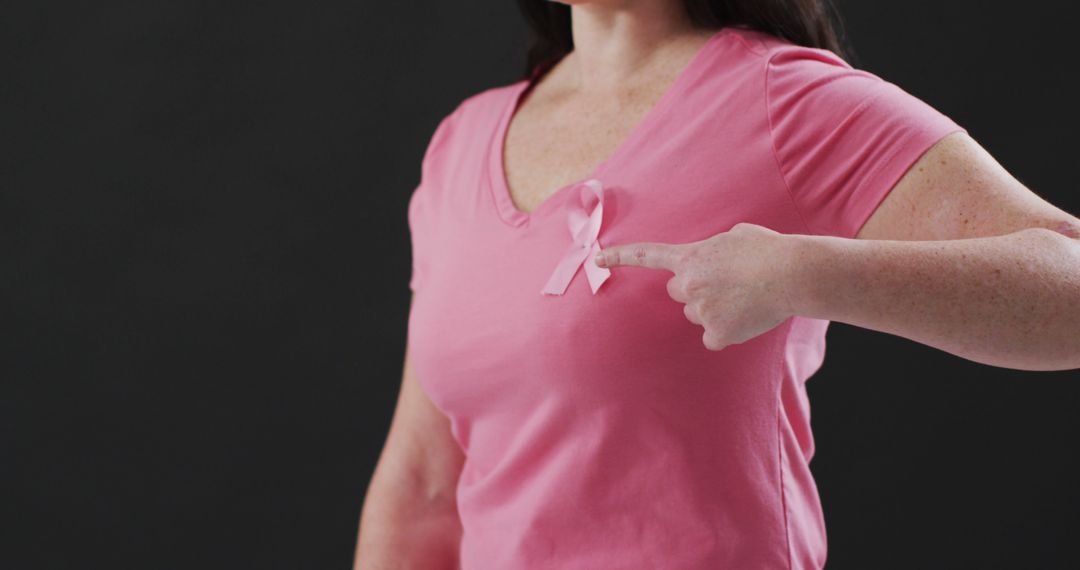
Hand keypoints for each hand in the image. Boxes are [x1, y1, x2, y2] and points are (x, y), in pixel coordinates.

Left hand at [594, 222, 801, 350]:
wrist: (791, 274)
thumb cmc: (768, 250)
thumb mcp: (735, 235)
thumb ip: (714, 249)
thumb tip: (716, 262)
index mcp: (691, 258)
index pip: (647, 256)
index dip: (620, 257)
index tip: (597, 260)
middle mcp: (688, 285)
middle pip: (678, 293)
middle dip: (695, 289)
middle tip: (725, 284)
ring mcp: (701, 311)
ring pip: (698, 315)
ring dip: (714, 309)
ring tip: (744, 297)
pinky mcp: (717, 333)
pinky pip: (714, 337)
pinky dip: (727, 331)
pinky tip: (747, 316)